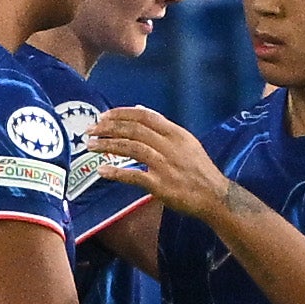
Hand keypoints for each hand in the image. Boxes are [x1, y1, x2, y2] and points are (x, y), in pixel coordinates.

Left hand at [84, 106, 236, 220]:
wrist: (214, 195)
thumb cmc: (198, 169)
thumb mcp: (185, 141)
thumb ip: (162, 125)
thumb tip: (139, 108)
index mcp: (175, 133)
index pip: (144, 116)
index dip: (121, 114)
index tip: (103, 116)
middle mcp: (169, 145)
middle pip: (133, 130)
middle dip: (108, 128)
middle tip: (90, 130)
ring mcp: (165, 165)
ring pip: (131, 148)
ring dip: (107, 145)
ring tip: (90, 145)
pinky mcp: (160, 185)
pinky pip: (134, 176)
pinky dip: (116, 173)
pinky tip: (102, 171)